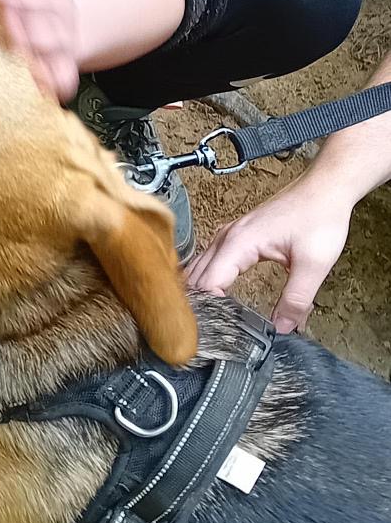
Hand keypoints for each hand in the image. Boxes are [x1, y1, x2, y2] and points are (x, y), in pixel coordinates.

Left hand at [0, 0, 79, 101]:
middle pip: (40, 5)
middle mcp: (60, 12)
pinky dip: (52, 79)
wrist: (77, 32)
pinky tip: (37, 80)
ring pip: (49, 39)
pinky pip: (61, 76)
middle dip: (16, 3)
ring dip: (30, 38)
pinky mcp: (63, 72)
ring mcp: (63, 42)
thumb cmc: (35, 4)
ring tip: (10, 38)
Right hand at [187, 174, 353, 333]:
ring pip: (200, 266)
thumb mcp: (313, 264)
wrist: (326, 188)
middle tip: (206, 334)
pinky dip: (208, 278)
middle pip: (196, 276)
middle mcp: (229, 236)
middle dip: (198, 304)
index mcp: (240, 243)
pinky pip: (212, 259)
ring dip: (199, 291)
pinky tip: (215, 293)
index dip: (209, 310)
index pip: (208, 284)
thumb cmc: (320, 216)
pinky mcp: (239, 234)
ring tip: (207, 320)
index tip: (215, 332)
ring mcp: (232, 233)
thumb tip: (282, 329)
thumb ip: (296, 300)